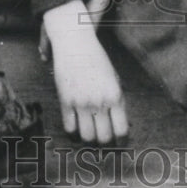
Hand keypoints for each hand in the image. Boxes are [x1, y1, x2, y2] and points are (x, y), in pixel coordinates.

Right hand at [41, 0, 128, 143]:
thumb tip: (120, 128)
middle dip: (105, 144)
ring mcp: (81, 102)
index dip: (121, 142)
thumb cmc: (97, 61)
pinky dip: (73, 134)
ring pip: (87, 137)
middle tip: (103, 143)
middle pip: (104, 138)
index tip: (119, 145)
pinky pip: (69, 128)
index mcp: (115, 95)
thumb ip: (117, 102)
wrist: (75, 42)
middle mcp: (99, 101)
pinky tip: (76, 131)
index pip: (121, 131)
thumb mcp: (114, 79)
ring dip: (89, 141)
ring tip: (90, 138)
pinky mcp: (65, 100)